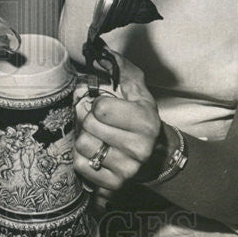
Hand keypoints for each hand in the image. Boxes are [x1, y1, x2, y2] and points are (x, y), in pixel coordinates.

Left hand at [74, 52, 161, 191]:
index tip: (104, 107)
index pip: (100, 108)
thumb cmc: (141, 119)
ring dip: (84, 139)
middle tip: (97, 122)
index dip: (97, 104)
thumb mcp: (138, 92)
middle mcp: (139, 148)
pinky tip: (96, 154)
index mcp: (145, 121)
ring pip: (82, 146)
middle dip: (88, 120)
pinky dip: (83, 159)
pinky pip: (81, 166)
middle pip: (88, 126)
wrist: (157, 156)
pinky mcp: (114, 184)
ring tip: (97, 137)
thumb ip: (122, 69)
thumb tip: (103, 52)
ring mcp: (127, 169)